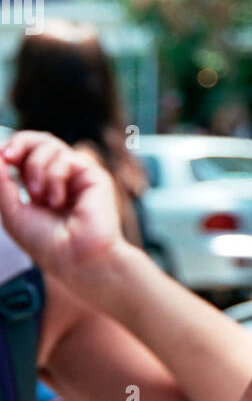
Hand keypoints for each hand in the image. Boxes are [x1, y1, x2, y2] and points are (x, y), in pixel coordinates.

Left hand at [0, 131, 123, 277]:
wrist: (74, 259)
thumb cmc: (46, 244)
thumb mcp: (12, 211)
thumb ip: (2, 182)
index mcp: (40, 186)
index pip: (26, 155)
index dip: (13, 149)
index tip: (2, 157)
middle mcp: (59, 178)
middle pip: (40, 140)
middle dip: (22, 142)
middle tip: (9, 155)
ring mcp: (77, 175)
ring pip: (51, 145)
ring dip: (36, 168)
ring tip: (37, 196)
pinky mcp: (93, 175)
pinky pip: (66, 158)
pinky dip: (54, 178)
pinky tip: (57, 201)